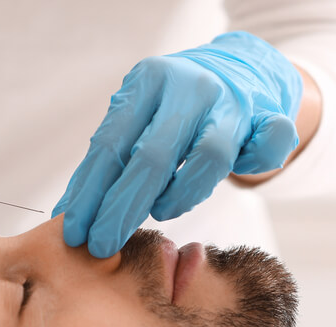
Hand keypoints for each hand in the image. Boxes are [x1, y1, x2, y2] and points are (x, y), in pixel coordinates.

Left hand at [53, 31, 303, 257]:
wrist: (241, 72)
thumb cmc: (175, 110)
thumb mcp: (138, 119)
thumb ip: (110, 160)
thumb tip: (66, 215)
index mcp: (149, 82)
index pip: (111, 144)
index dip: (90, 193)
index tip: (74, 233)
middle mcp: (190, 87)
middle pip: (153, 157)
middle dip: (122, 209)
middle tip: (102, 245)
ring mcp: (232, 102)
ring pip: (209, 157)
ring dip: (180, 196)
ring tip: (160, 211)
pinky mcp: (268, 116)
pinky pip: (269, 145)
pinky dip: (259, 163)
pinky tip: (243, 174)